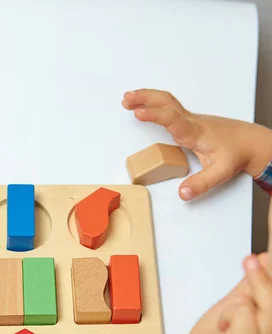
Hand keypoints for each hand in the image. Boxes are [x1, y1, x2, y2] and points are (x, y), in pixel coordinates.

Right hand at [122, 89, 271, 200]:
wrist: (250, 142)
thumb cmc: (236, 154)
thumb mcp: (221, 172)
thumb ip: (201, 184)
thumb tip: (182, 194)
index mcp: (196, 133)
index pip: (173, 119)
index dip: (155, 115)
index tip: (139, 113)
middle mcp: (192, 122)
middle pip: (166, 102)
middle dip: (145, 98)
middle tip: (126, 100)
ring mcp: (190, 119)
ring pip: (167, 102)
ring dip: (147, 98)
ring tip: (128, 100)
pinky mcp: (190, 121)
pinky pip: (169, 107)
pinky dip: (154, 103)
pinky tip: (145, 107)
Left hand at [150, 253, 271, 333]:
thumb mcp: (239, 300)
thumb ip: (255, 282)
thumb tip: (268, 256)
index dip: (271, 274)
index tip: (265, 255)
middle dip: (262, 276)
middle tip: (249, 261)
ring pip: (266, 300)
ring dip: (239, 302)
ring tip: (228, 316)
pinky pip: (243, 311)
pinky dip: (228, 314)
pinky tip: (225, 329)